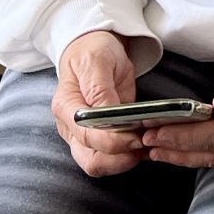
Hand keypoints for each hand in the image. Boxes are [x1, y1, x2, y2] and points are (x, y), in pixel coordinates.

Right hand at [53, 30, 144, 178]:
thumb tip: (107, 115)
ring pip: (100, 165)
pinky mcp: (99, 137)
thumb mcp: (97, 60)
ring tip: (148, 145)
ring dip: (125, 161)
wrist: (94, 49)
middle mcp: (70, 127)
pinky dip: (128, 157)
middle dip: (120, 159)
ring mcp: (83, 135)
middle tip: (145, 143)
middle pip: (91, 160)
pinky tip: (145, 146)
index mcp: (66, 107)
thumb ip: (99, 89)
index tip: (137, 136)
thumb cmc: (93, 51)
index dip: (113, 142)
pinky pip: (111, 158)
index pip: (86, 136)